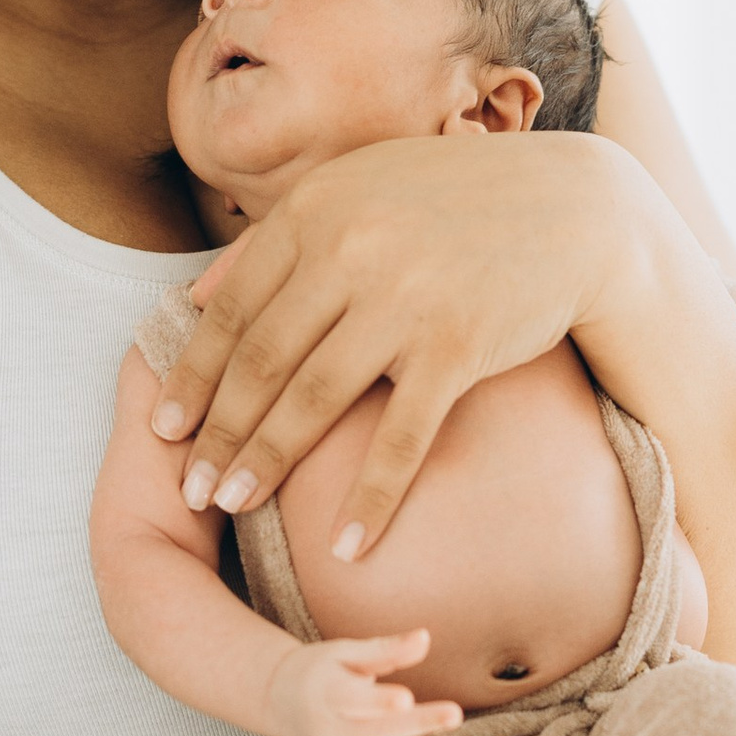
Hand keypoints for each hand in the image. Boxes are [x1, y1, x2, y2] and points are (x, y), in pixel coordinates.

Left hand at [150, 129, 637, 555]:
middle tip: (189, 490)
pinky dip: (370, 498)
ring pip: (314, 398)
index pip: (233, 309)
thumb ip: (277, 241)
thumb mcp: (356, 191)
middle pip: (262, 360)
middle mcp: (350, 250)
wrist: (572, 206)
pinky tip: (346, 545)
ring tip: (233, 508)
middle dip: (218, 432)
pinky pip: (402, 437)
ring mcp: (405, 299)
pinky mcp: (459, 346)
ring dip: (267, 461)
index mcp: (316, 211)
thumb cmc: (453, 200)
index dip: (193, 376)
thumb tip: (198, 296)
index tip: (163, 430)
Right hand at [263, 629, 466, 735]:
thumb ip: (384, 650)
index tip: (407, 697)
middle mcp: (328, 731)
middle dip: (415, 725)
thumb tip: (425, 637)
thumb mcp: (346, 653)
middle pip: (373, 732)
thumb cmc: (323, 670)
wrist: (282, 700)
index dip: (377, 702)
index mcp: (325, 693)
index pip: (351, 701)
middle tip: (455, 713)